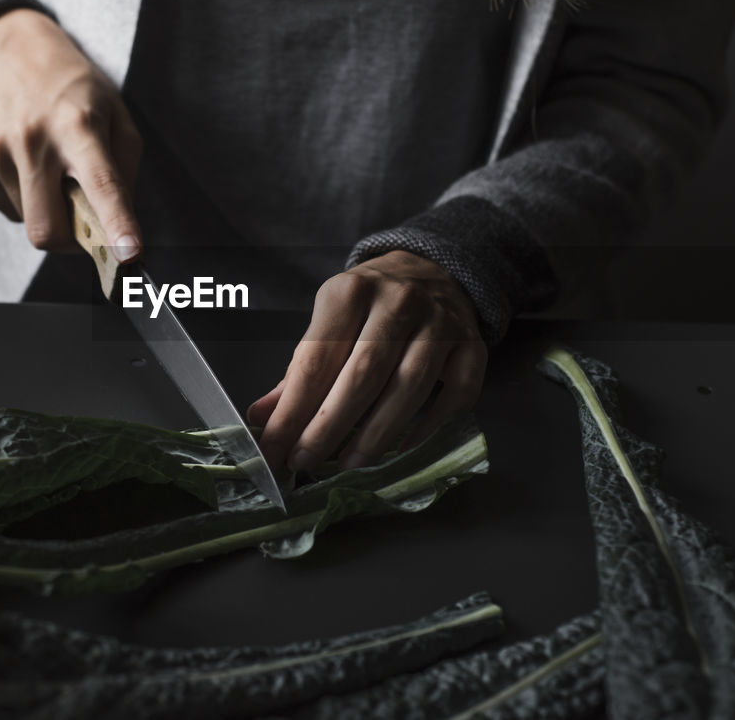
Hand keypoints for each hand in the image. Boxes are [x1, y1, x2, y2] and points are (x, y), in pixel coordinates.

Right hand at [0, 8, 143, 260]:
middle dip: (69, 240)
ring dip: (45, 209)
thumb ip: (124, 172)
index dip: (116, 224)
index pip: (101, 185)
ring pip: (27, 221)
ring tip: (49, 168)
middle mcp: (33, 139)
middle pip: (48, 229)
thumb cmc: (75, 90)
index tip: (127, 255)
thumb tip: (118, 227)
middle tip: (83, 219)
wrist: (12, 54)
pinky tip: (25, 164)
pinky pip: (5, 209)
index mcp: (79, 126)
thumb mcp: (117, 116)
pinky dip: (22, 198)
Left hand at [247, 250, 487, 473]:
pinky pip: (456, 394)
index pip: (317, 360)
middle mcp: (399, 301)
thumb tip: (261, 418)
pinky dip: (429, 426)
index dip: (294, 410)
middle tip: (306, 463)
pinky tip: (401, 449)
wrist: (431, 269)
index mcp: (350, 291)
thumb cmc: (371, 304)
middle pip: (362, 375)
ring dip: (376, 434)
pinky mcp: (472, 344)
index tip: (276, 448)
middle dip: (329, 427)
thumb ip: (299, 371)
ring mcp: (442, 322)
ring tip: (349, 465)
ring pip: (409, 387)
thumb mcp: (329, 322)